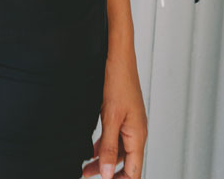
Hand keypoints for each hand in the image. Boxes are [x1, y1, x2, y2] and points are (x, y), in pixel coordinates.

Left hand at [82, 48, 146, 178]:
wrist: (118, 56)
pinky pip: (115, 137)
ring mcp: (129, 123)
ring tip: (86, 168)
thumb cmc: (118, 81)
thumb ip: (108, 146)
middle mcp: (136, 132)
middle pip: (125, 163)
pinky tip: (92, 149)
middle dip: (108, 173)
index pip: (133, 171)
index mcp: (138, 135)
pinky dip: (104, 146)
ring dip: (103, 160)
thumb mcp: (110, 117)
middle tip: (88, 176)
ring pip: (118, 150)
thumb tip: (107, 173)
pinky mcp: (122, 115)